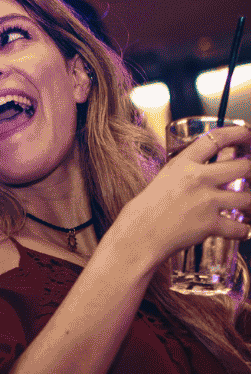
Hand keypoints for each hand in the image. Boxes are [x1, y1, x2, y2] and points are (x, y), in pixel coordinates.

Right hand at [118, 124, 250, 267]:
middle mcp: (198, 179)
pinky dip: (242, 231)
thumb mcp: (160, 183)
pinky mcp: (209, 224)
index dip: (240, 133)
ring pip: (248, 198)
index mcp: (182, 165)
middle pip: (244, 166)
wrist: (134, 239)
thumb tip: (203, 172)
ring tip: (248, 208)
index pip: (217, 138)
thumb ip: (183, 175)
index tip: (248, 135)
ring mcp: (206, 201)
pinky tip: (240, 231)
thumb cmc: (140, 216)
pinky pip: (238, 227)